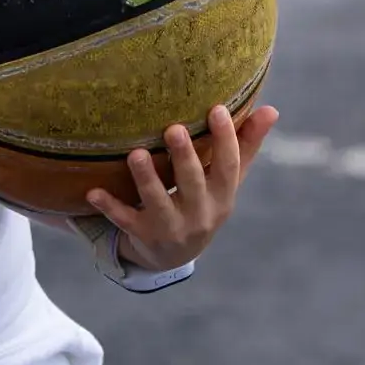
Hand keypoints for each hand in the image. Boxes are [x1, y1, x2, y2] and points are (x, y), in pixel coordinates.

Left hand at [81, 103, 275, 272]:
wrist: (174, 256)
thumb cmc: (204, 202)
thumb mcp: (226, 181)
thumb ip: (246, 146)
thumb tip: (272, 110)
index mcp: (222, 197)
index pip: (228, 167)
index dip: (226, 139)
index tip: (217, 108)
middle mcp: (199, 214)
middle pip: (193, 184)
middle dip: (184, 158)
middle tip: (173, 128)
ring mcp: (170, 228)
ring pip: (157, 203)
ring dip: (146, 179)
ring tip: (136, 154)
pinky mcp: (143, 236)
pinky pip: (124, 221)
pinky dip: (110, 207)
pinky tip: (92, 192)